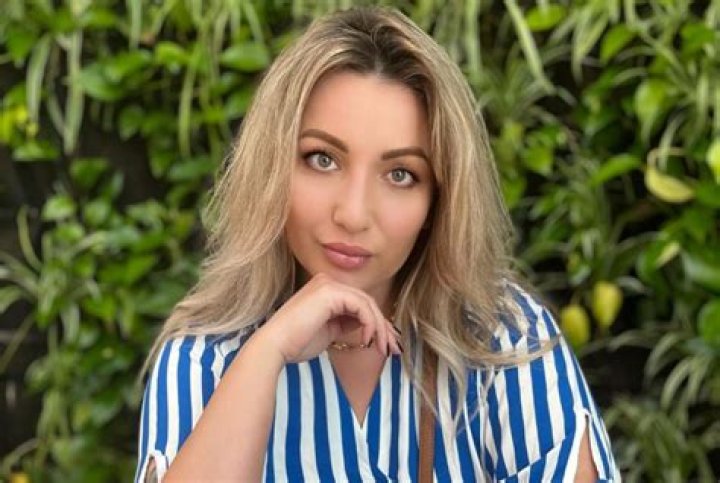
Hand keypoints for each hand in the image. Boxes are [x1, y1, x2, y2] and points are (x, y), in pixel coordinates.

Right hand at [257, 273, 400, 362]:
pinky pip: (361, 306)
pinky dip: (370, 323)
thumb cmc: (297, 342)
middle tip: (393, 348)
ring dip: (380, 328)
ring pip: (367, 304)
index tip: (386, 345)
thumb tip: (368, 326)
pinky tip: (368, 340)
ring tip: (383, 349)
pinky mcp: (331, 291)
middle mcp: (328, 281)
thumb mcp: (329, 331)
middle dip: (383, 327)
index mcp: (326, 289)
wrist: (276, 346)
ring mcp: (329, 284)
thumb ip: (347, 323)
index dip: (377, 324)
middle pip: (366, 303)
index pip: (359, 304)